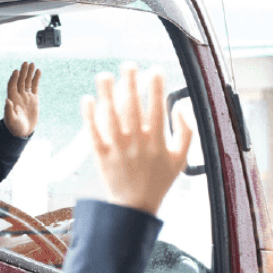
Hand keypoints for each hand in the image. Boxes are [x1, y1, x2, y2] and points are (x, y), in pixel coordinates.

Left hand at [4, 61, 40, 136]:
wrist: (23, 131)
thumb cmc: (14, 127)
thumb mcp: (11, 120)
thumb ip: (8, 111)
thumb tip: (7, 101)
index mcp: (12, 99)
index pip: (12, 85)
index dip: (14, 78)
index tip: (17, 71)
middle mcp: (18, 95)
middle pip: (20, 81)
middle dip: (23, 72)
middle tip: (26, 63)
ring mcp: (26, 96)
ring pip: (27, 82)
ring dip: (29, 73)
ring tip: (32, 64)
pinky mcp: (33, 98)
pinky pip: (34, 86)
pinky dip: (36, 79)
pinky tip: (38, 71)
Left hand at [82, 64, 191, 215]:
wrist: (135, 208)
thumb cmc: (159, 181)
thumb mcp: (181, 160)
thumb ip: (186, 133)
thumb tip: (180, 108)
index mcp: (157, 143)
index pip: (157, 109)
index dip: (156, 87)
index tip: (154, 69)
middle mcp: (137, 144)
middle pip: (132, 108)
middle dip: (130, 84)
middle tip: (128, 65)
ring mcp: (118, 150)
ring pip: (111, 117)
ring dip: (106, 94)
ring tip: (104, 75)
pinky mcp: (102, 157)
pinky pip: (94, 133)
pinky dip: (90, 117)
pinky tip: (87, 99)